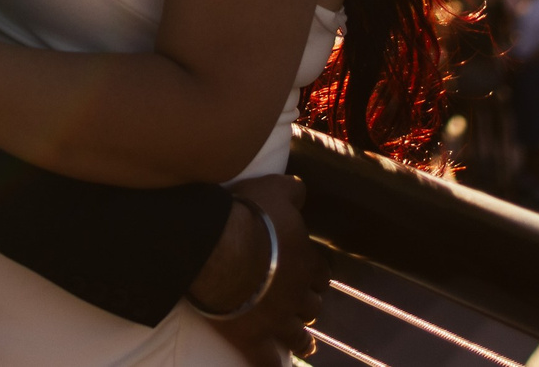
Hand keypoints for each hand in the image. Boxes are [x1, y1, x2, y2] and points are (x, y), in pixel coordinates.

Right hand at [194, 174, 324, 365]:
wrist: (219, 247)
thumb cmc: (247, 215)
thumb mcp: (273, 189)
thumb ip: (292, 191)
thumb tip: (301, 189)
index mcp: (304, 262)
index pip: (319, 274)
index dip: (316, 278)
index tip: (313, 280)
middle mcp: (296, 294)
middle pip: (311, 307)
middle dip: (308, 307)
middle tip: (304, 308)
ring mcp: (276, 319)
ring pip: (297, 336)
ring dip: (302, 341)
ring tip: (305, 345)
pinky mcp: (252, 336)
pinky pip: (267, 361)